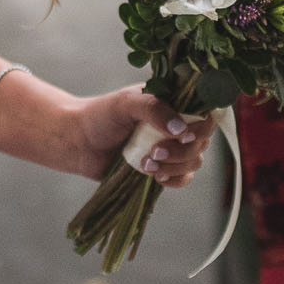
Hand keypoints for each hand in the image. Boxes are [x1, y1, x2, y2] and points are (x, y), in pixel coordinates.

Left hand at [72, 87, 210, 187]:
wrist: (79, 142)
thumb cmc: (101, 116)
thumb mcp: (126, 104)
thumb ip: (154, 109)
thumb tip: (181, 130)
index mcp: (173, 103)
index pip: (205, 112)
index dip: (201, 127)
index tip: (183, 135)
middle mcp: (177, 125)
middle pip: (202, 140)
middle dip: (182, 151)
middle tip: (154, 152)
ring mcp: (171, 148)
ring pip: (194, 161)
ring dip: (174, 166)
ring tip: (145, 164)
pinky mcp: (163, 169)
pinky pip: (184, 178)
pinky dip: (174, 180)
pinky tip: (154, 177)